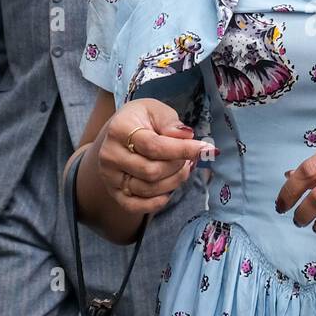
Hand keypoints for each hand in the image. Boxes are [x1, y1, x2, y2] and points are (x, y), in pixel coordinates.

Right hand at [95, 98, 217, 215]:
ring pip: (148, 189)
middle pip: (152, 171)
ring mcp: (110, 176)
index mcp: (119, 129)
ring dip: (173, 181)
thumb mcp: (155, 110)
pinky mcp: (114, 192)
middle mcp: (110, 154)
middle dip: (178, 166)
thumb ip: (170, 122)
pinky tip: (168, 192)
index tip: (205, 149)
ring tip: (182, 169)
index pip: (154, 146)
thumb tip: (185, 136)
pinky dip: (155, 203)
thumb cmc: (141, 120)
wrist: (119, 134)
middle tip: (189, 158)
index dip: (183, 150)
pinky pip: (134, 206)